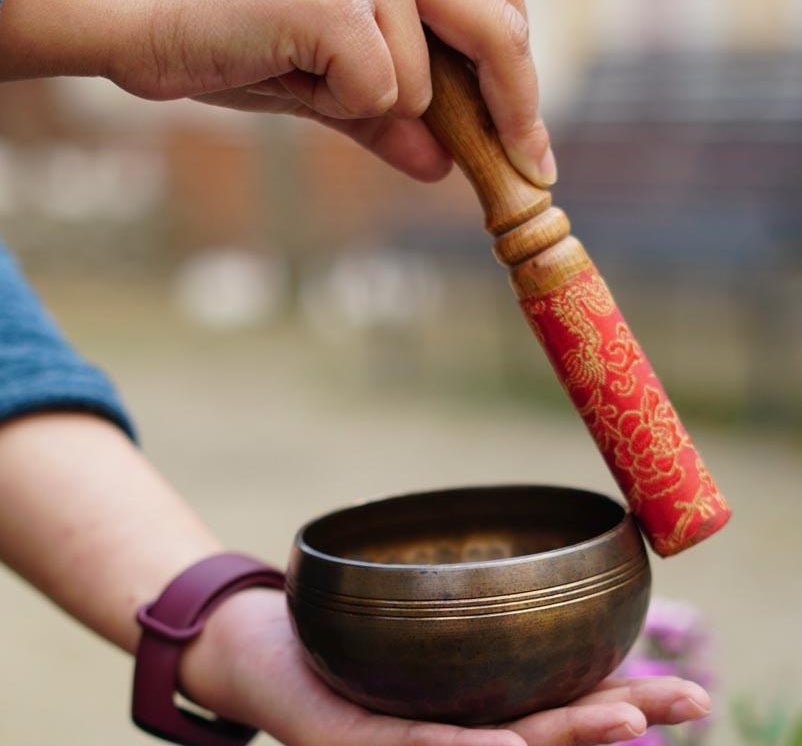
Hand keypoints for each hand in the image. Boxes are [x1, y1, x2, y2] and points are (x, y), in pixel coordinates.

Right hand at [0, 0, 555, 186]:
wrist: (148, 23)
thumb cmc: (234, 44)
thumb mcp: (328, 88)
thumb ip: (387, 117)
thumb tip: (442, 164)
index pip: (495, 16)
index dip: (518, 84)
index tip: (531, 146)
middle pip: (499, 29)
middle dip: (515, 106)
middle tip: (532, 165)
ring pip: (425, 78)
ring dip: (372, 102)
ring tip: (306, 73)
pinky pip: (381, 87)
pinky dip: (342, 101)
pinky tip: (289, 64)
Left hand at [182, 588, 711, 745]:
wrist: (242, 652)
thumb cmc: (339, 637)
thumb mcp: (422, 629)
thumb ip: (478, 622)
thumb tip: (547, 567)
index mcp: (466, 729)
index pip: (555, 721)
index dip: (622, 710)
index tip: (686, 695)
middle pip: (538, 744)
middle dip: (613, 723)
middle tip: (686, 703)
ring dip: (558, 736)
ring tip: (623, 716)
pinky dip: (459, 745)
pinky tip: (505, 740)